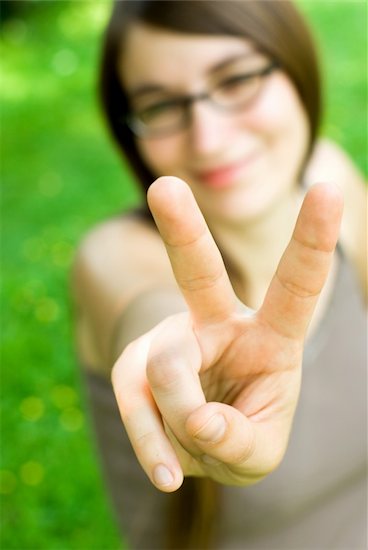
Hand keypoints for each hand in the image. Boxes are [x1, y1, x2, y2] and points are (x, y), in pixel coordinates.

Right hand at [112, 176, 342, 491]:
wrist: (197, 439)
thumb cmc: (244, 431)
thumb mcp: (259, 450)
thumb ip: (238, 440)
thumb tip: (196, 420)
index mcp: (270, 335)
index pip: (295, 286)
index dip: (309, 241)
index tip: (323, 190)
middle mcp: (217, 323)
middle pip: (198, 272)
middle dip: (182, 228)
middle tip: (163, 186)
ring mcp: (171, 340)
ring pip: (167, 368)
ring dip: (180, 424)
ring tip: (192, 458)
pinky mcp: (135, 365)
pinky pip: (134, 402)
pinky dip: (150, 444)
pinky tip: (167, 473)